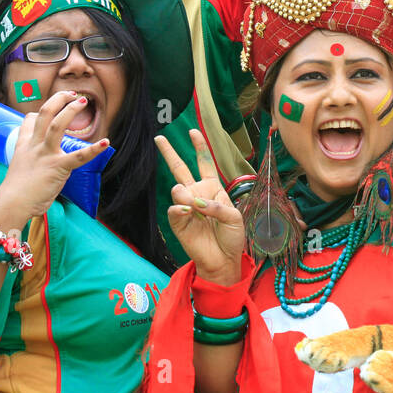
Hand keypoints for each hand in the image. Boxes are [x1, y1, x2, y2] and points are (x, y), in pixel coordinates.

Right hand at [0, 91, 110, 224]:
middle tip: (72, 94)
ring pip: (56, 124)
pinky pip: (78, 156)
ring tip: (83, 101)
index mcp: (24, 146)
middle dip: (58, 100)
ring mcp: (45, 155)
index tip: (49, 108)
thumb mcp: (19, 171)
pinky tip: (106, 143)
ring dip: (70, 110)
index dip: (39, 112)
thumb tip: (39, 169)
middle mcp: (34, 146)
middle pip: (43, 113)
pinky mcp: (57, 167)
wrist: (12, 204)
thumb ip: (30, 164)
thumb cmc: (16, 195)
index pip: (29, 121)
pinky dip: (94, 149)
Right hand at [156, 130, 244, 284]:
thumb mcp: (233, 217)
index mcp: (214, 188)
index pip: (205, 163)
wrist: (223, 260)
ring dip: (187, 195)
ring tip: (195, 207)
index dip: (200, 147)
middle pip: (180, 169)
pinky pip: (175, 208)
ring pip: (178, 189)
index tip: (194, 132)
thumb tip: (192, 202)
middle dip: (170, 153)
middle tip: (159, 138)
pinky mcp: (178, 222)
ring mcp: (186, 207)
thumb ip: (215, 205)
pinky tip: (189, 211)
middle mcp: (197, 194)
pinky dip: (182, 208)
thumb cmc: (231, 237)